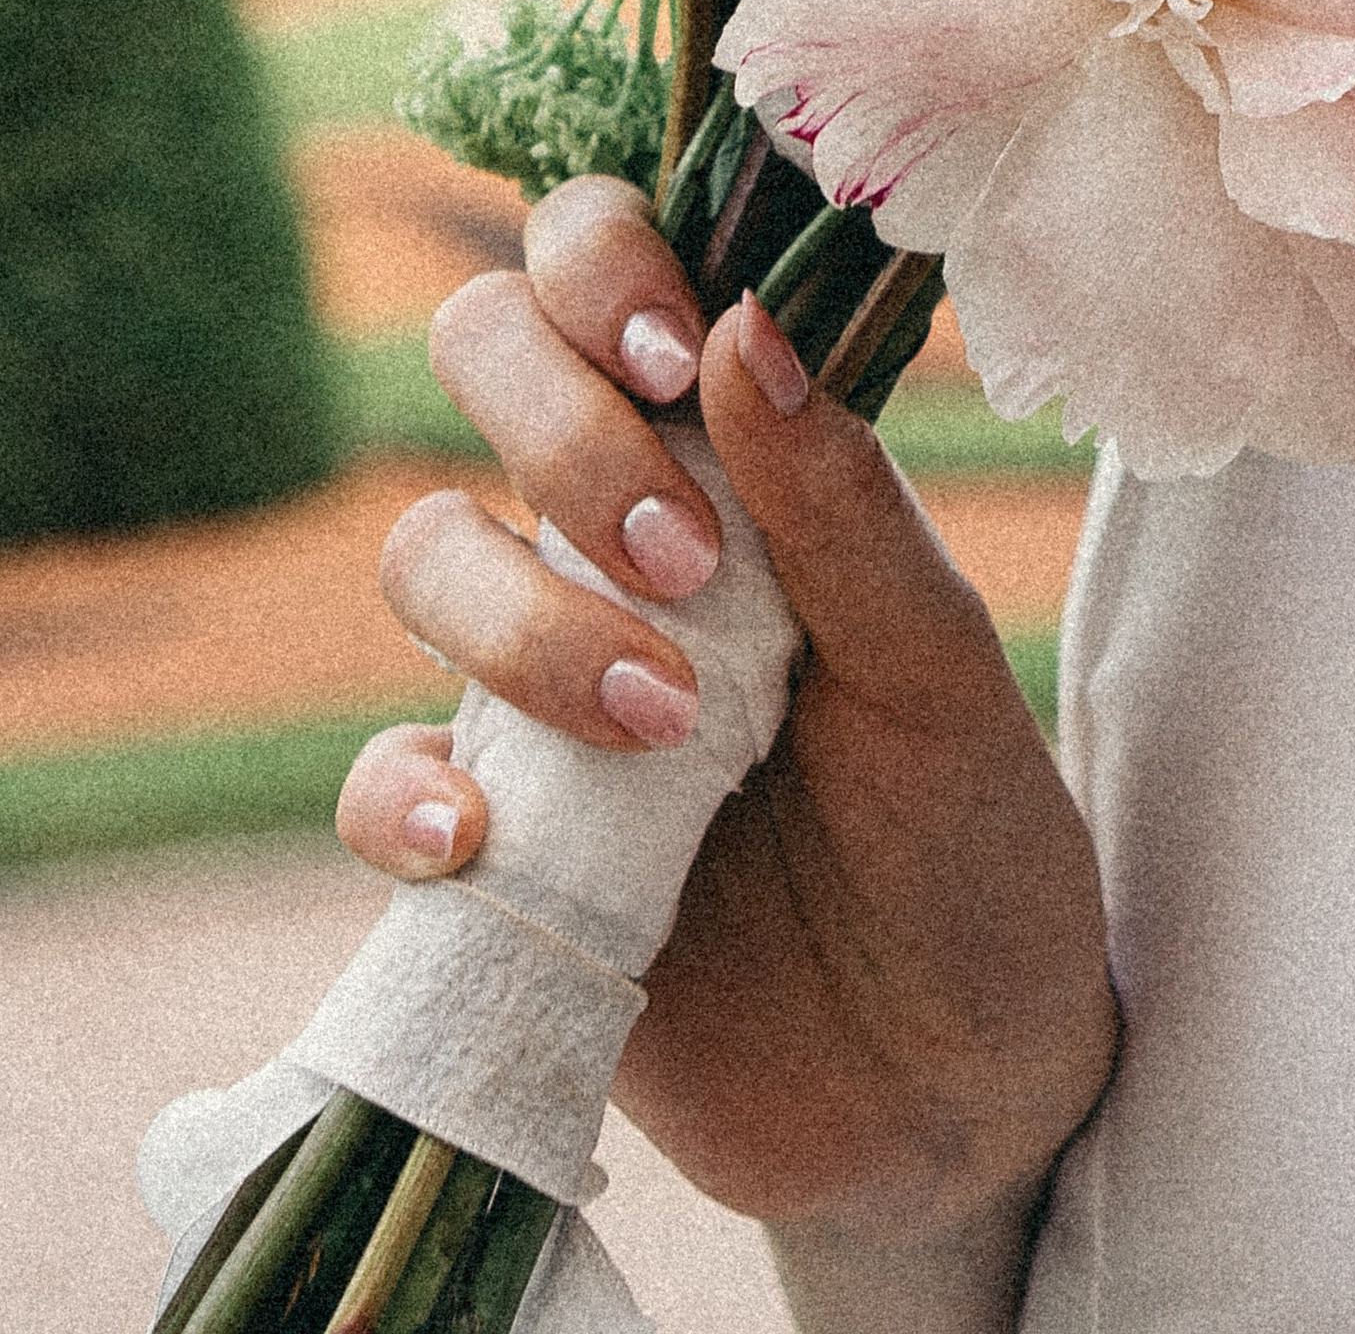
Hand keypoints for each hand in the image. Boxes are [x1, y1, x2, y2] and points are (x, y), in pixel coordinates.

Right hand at [338, 178, 1117, 1246]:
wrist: (954, 1099)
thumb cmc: (975, 849)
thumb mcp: (944, 675)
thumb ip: (844, 506)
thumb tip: (743, 323)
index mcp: (747, 455)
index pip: (613, 268)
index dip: (605, 260)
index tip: (679, 345)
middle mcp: (627, 534)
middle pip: (484, 361)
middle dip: (560, 424)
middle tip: (683, 549)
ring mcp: (544, 680)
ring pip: (423, 549)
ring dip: (517, 612)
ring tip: (666, 721)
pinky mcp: (494, 840)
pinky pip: (376, 775)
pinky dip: (402, 791)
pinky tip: (484, 838)